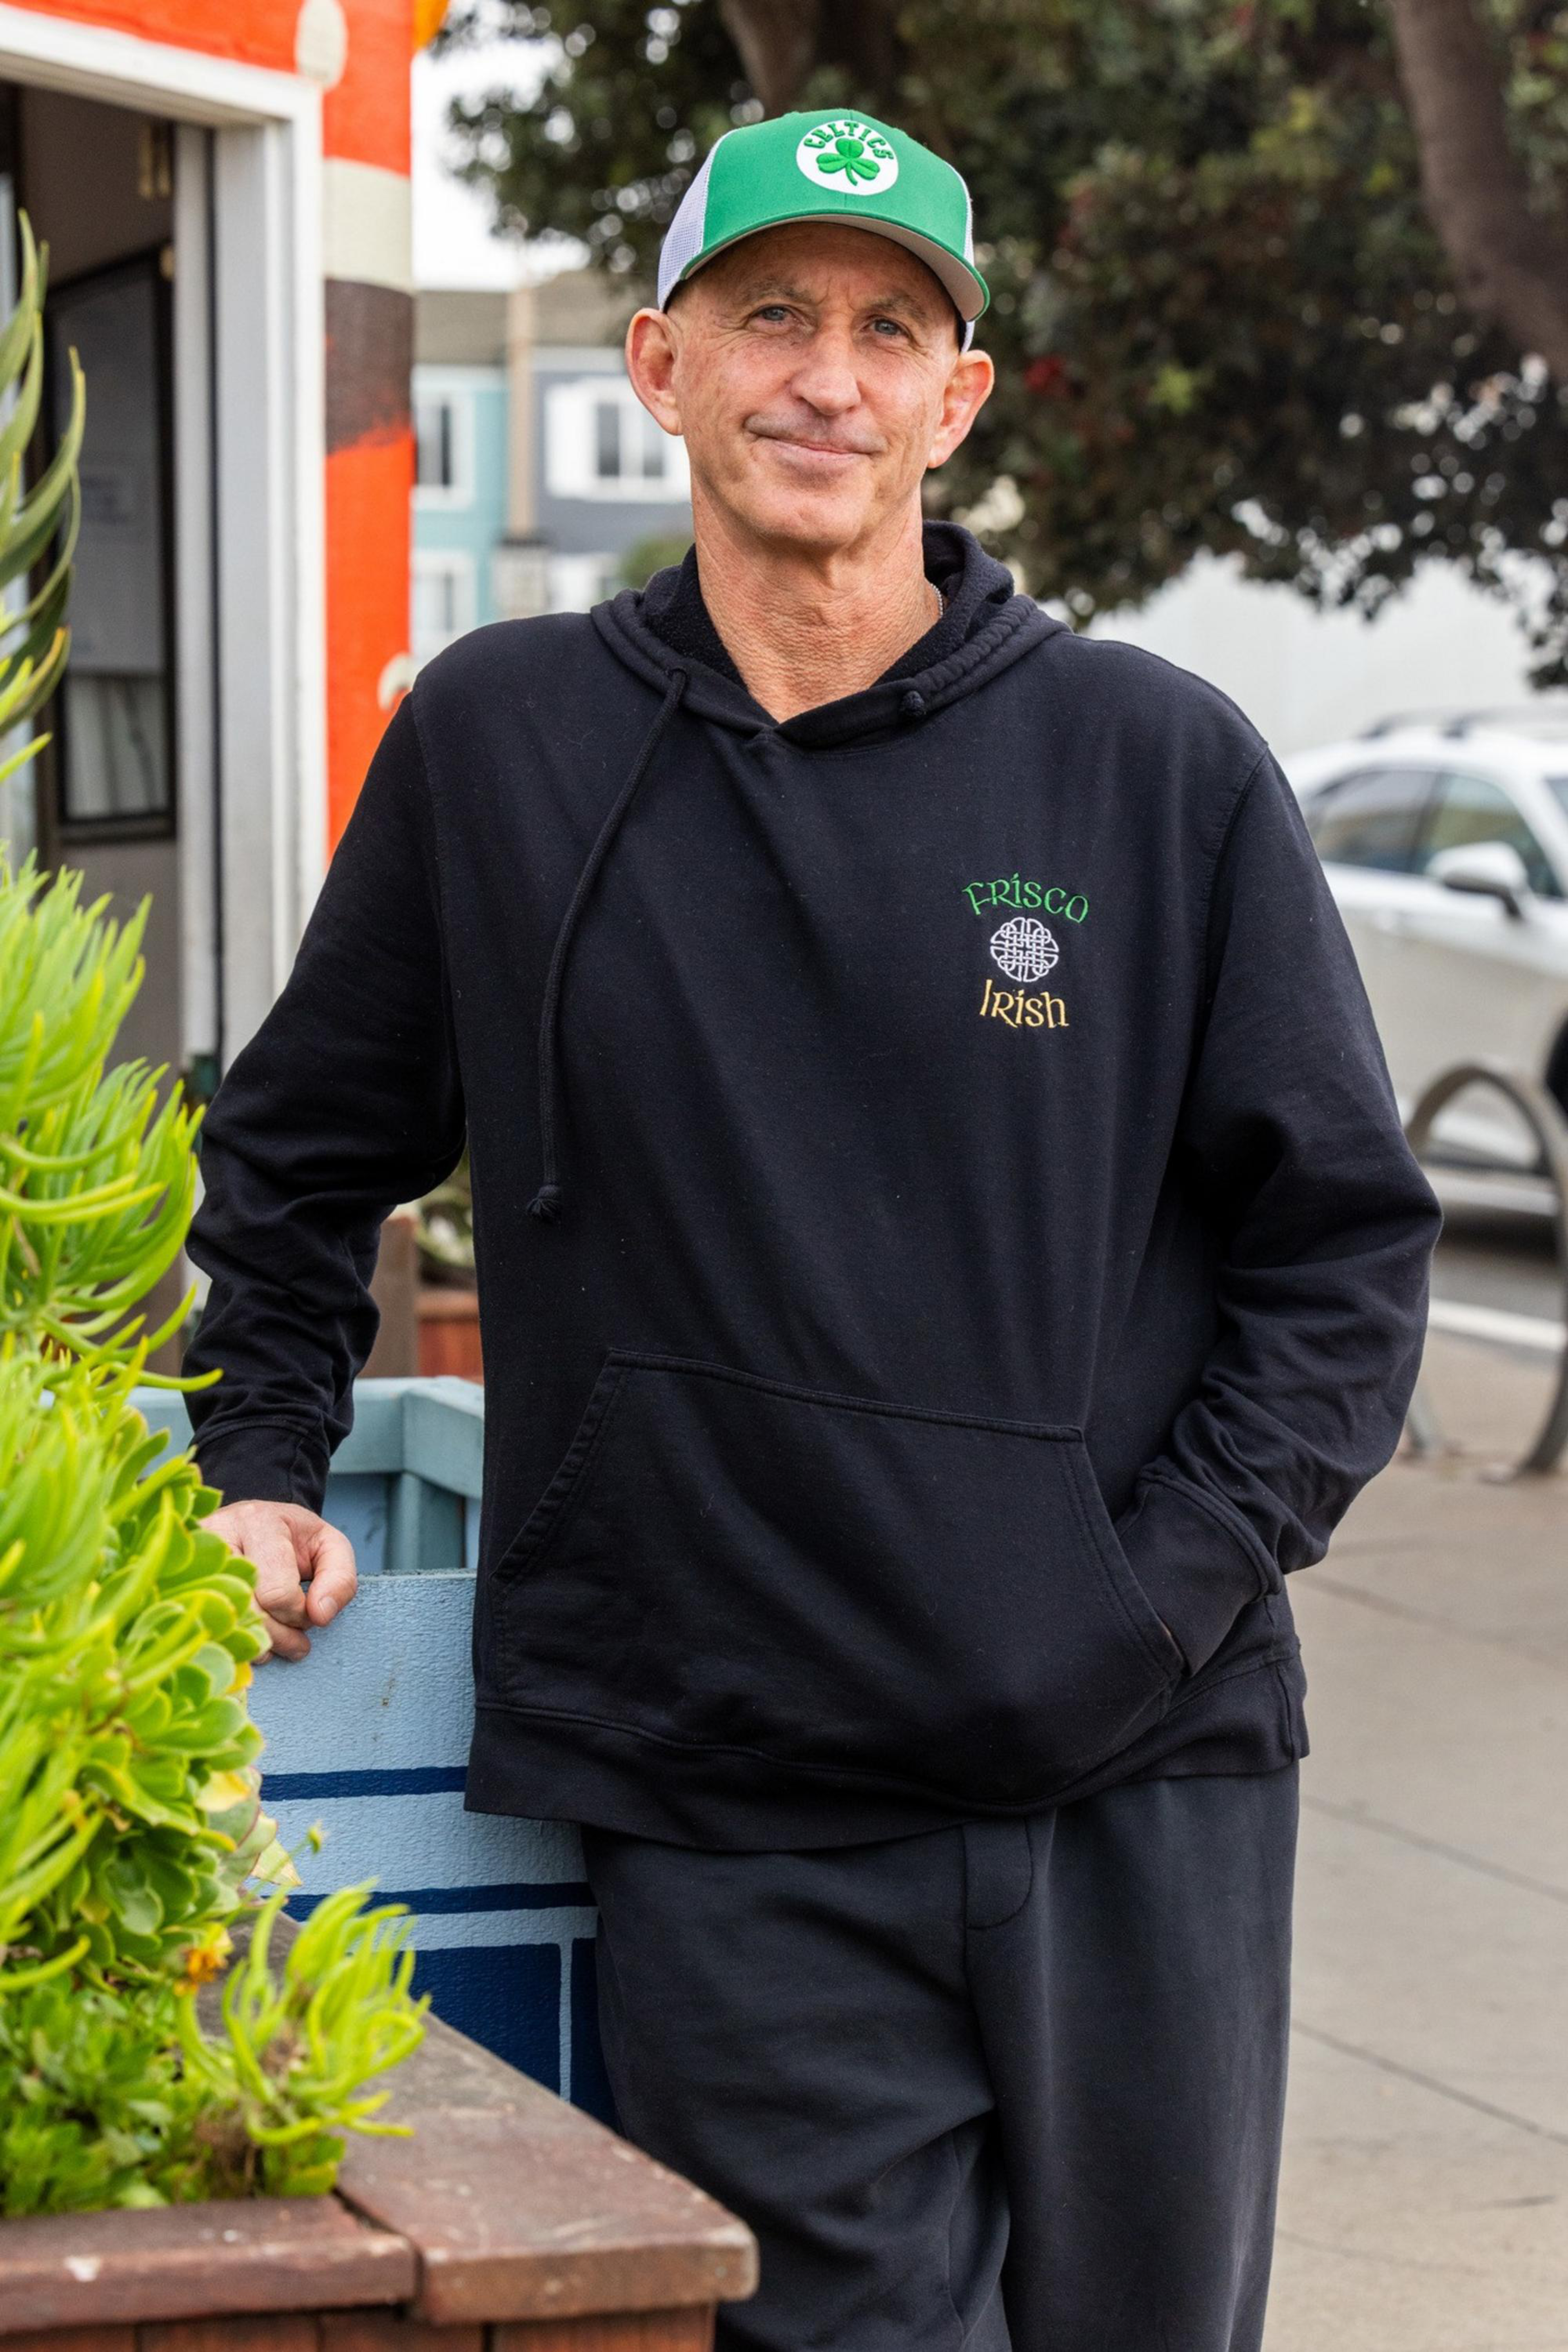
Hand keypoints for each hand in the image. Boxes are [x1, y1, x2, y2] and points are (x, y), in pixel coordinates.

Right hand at [205, 1499, 357, 1661]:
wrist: (251, 1525)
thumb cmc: (291, 1538)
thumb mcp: (329, 1546)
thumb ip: (340, 1579)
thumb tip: (320, 1616)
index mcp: (258, 1522)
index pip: (277, 1593)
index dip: (299, 1615)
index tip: (308, 1614)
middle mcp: (217, 1538)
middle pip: (248, 1613)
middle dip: (280, 1636)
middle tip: (297, 1639)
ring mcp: (190, 1562)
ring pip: (223, 1626)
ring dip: (257, 1646)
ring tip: (277, 1641)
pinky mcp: (178, 1583)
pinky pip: (204, 1629)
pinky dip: (231, 1645)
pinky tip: (249, 1639)